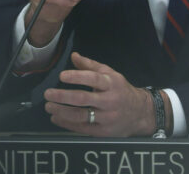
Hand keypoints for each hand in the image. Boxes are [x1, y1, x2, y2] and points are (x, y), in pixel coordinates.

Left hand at [43, 52, 158, 136]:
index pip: (93, 78)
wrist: (140, 113)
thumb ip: (90, 65)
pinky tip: (56, 118)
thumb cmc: (121, 90)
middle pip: (83, 99)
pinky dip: (67, 124)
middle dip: (63, 96)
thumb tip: (74, 56)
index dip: (77, 77)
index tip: (62, 76)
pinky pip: (82, 128)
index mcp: (111, 83)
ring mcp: (107, 118)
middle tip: (48, 93)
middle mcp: (110, 101)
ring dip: (62, 112)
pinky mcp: (103, 131)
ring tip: (49, 107)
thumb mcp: (110, 74)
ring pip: (81, 116)